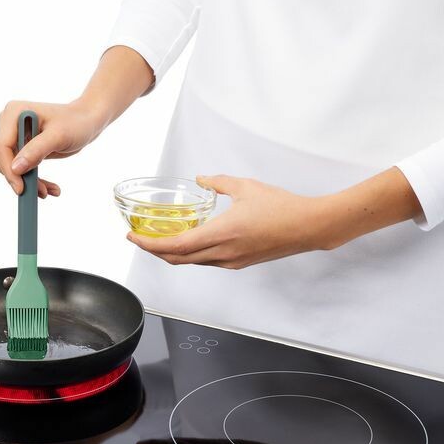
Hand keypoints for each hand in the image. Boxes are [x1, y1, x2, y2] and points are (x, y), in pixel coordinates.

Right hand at [0, 99, 105, 197]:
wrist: (86, 122)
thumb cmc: (75, 123)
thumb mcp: (58, 136)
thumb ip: (36, 151)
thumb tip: (15, 169)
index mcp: (13, 114)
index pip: (2, 147)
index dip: (9, 169)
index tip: (21, 188)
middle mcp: (9, 124)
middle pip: (5, 159)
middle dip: (21, 178)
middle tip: (42, 192)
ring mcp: (15, 136)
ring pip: (13, 168)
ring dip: (30, 182)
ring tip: (49, 191)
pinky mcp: (23, 148)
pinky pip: (22, 169)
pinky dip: (34, 180)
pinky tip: (49, 188)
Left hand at [127, 175, 328, 268]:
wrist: (309, 227)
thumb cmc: (282, 207)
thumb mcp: (245, 187)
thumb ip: (218, 183)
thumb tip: (201, 180)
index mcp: (221, 234)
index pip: (175, 247)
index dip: (149, 245)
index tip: (133, 237)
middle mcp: (223, 253)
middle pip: (177, 259)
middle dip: (154, 251)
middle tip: (139, 238)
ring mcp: (231, 261)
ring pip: (191, 262)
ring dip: (171, 254)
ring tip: (159, 239)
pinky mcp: (238, 262)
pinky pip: (206, 261)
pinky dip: (189, 254)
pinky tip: (187, 241)